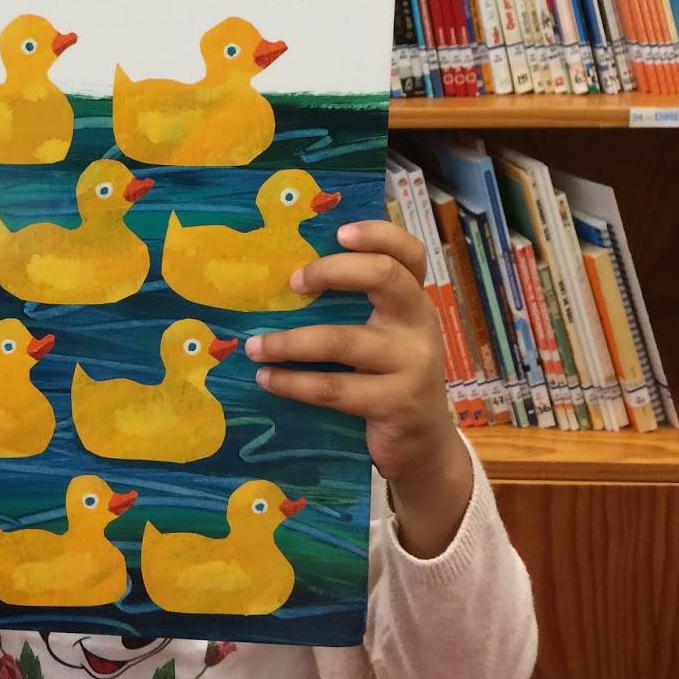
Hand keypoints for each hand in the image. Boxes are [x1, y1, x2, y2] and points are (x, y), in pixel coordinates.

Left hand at [245, 221, 472, 556]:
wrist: (423, 446)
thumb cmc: (389, 379)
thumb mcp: (385, 337)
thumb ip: (357, 308)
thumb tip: (284, 276)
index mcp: (415, 301)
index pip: (409, 253)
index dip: (378, 234)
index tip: (339, 232)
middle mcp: (420, 325)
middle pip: (385, 277)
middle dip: (333, 271)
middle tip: (292, 281)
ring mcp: (413, 364)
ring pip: (344, 340)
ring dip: (290, 342)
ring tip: (254, 346)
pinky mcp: (396, 404)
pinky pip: (335, 388)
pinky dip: (294, 383)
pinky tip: (268, 379)